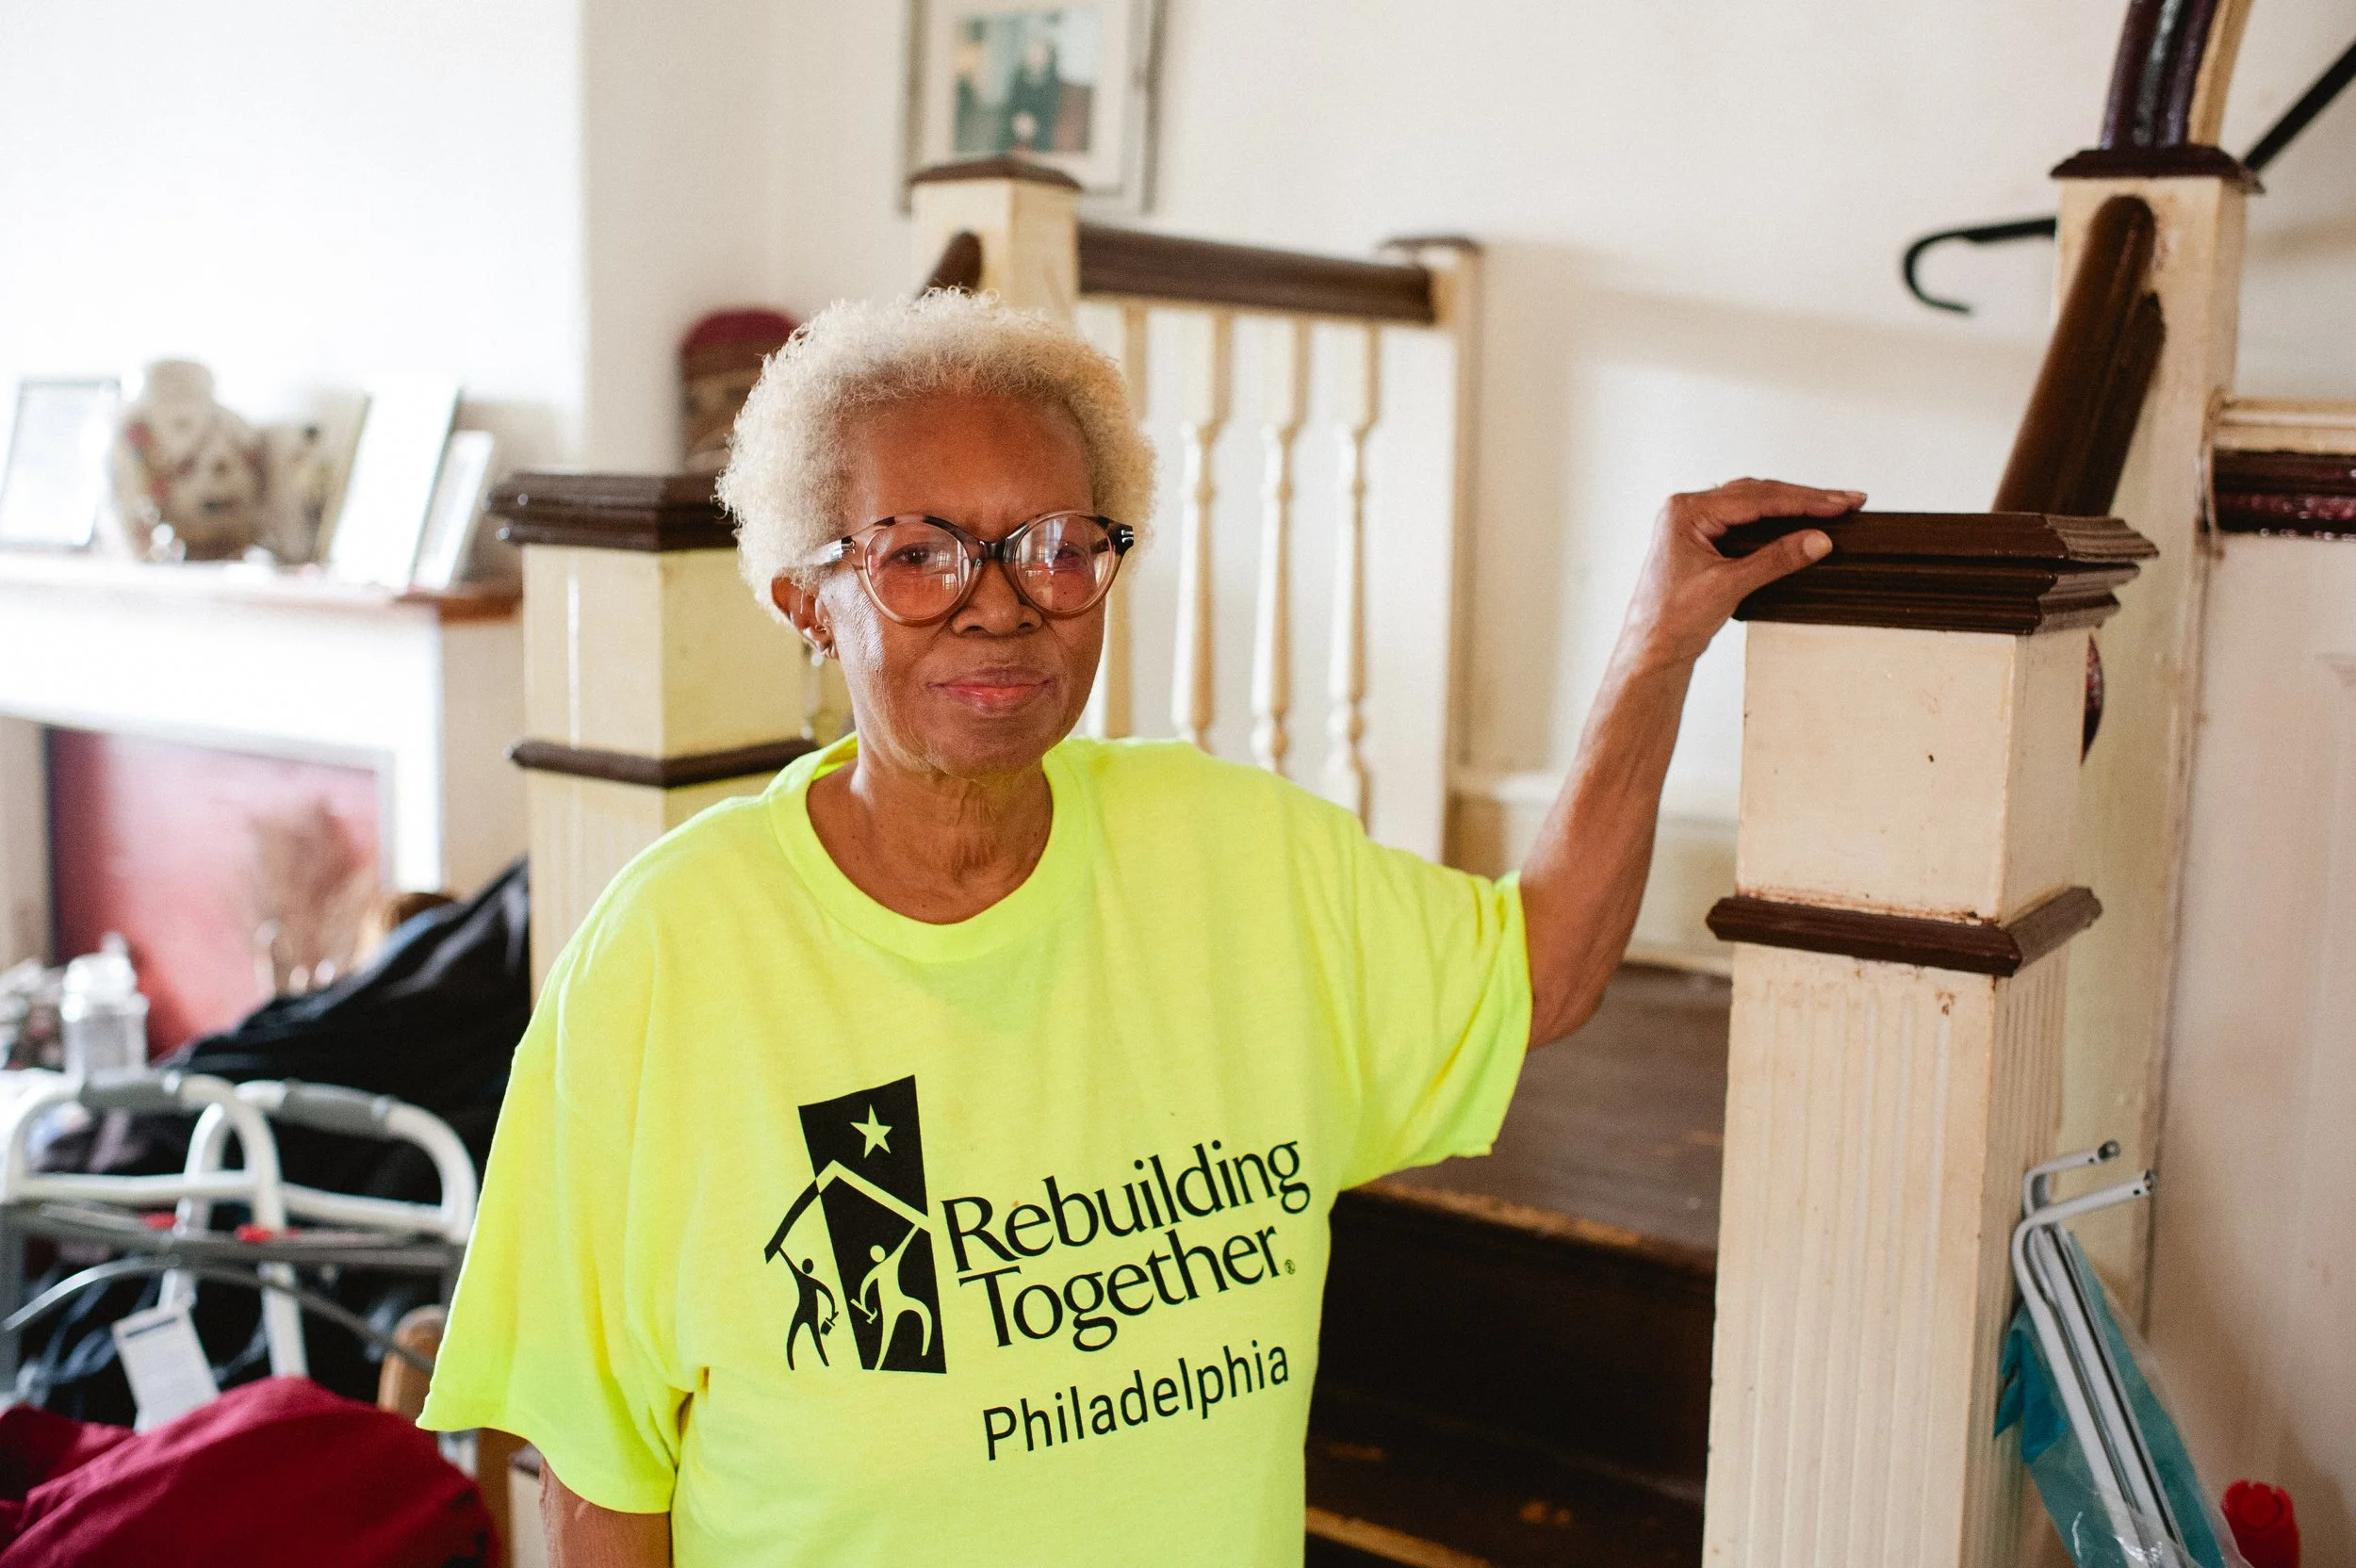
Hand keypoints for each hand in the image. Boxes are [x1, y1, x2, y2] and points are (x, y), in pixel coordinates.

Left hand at [1619, 478, 1861, 669]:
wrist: (1651, 649)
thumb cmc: (1671, 620)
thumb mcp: (1729, 586)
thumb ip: (1775, 560)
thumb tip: (1817, 540)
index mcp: (1686, 512)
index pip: (1757, 498)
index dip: (1804, 500)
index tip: (1840, 503)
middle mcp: (1687, 510)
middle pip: (1757, 494)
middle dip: (1804, 498)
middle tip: (1847, 501)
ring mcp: (1693, 523)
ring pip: (1753, 504)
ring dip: (1792, 505)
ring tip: (1831, 507)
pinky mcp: (1701, 539)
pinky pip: (1745, 519)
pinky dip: (1774, 519)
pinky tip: (1798, 520)